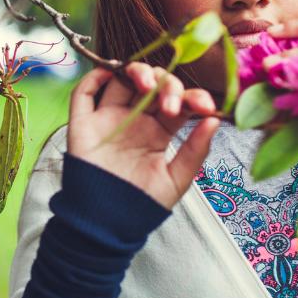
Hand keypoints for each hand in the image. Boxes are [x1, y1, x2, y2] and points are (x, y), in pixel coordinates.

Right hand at [67, 63, 219, 209]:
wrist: (108, 225)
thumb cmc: (142, 206)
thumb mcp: (177, 180)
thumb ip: (196, 151)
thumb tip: (215, 119)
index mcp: (158, 131)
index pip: (177, 101)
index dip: (192, 96)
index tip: (206, 106)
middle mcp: (134, 120)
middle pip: (151, 84)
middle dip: (167, 85)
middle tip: (171, 105)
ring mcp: (108, 119)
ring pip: (120, 80)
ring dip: (137, 72)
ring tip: (148, 85)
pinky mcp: (83, 124)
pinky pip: (83, 94)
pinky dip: (93, 77)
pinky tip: (110, 73)